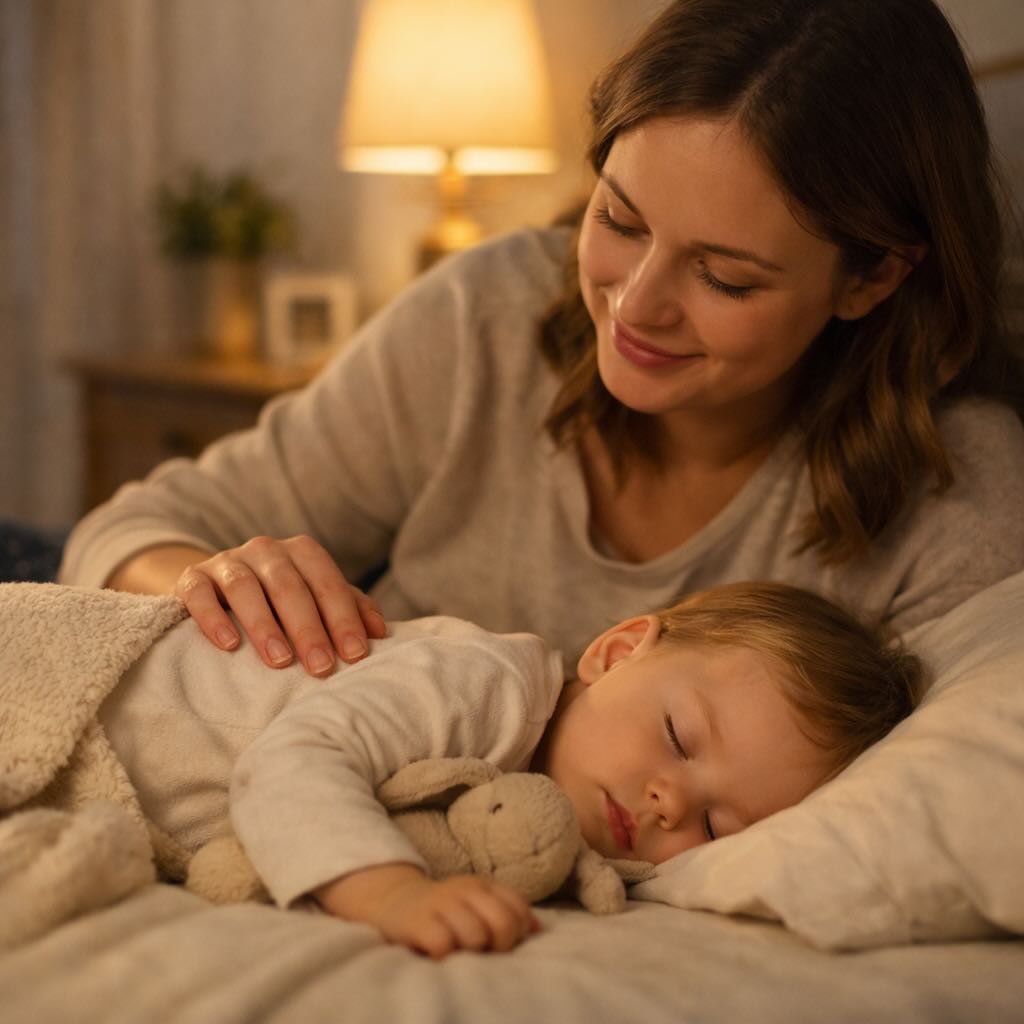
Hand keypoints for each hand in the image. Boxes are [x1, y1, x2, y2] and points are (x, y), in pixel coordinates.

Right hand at [173, 535, 386, 676]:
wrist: (217, 587)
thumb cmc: (280, 599)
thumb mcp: (316, 598)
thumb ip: (349, 608)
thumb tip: (379, 632)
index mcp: (302, 552)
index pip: (327, 582)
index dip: (343, 618)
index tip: (355, 655)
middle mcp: (266, 550)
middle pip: (289, 585)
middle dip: (309, 628)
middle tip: (321, 667)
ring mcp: (227, 561)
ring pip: (246, 587)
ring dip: (265, 625)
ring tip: (280, 661)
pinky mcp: (192, 578)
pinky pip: (199, 593)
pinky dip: (213, 618)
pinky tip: (228, 646)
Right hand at [315, 865, 539, 958]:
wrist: (395, 901)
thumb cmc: (445, 910)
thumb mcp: (478, 903)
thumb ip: (508, 912)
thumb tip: (538, 930)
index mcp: (484, 885)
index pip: (519, 908)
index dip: (517, 932)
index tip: (501, 942)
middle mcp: (465, 889)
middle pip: (503, 923)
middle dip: (499, 945)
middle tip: (483, 951)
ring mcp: (441, 903)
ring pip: (475, 935)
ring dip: (470, 951)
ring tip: (458, 951)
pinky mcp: (418, 921)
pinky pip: (444, 944)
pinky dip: (445, 955)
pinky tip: (439, 953)